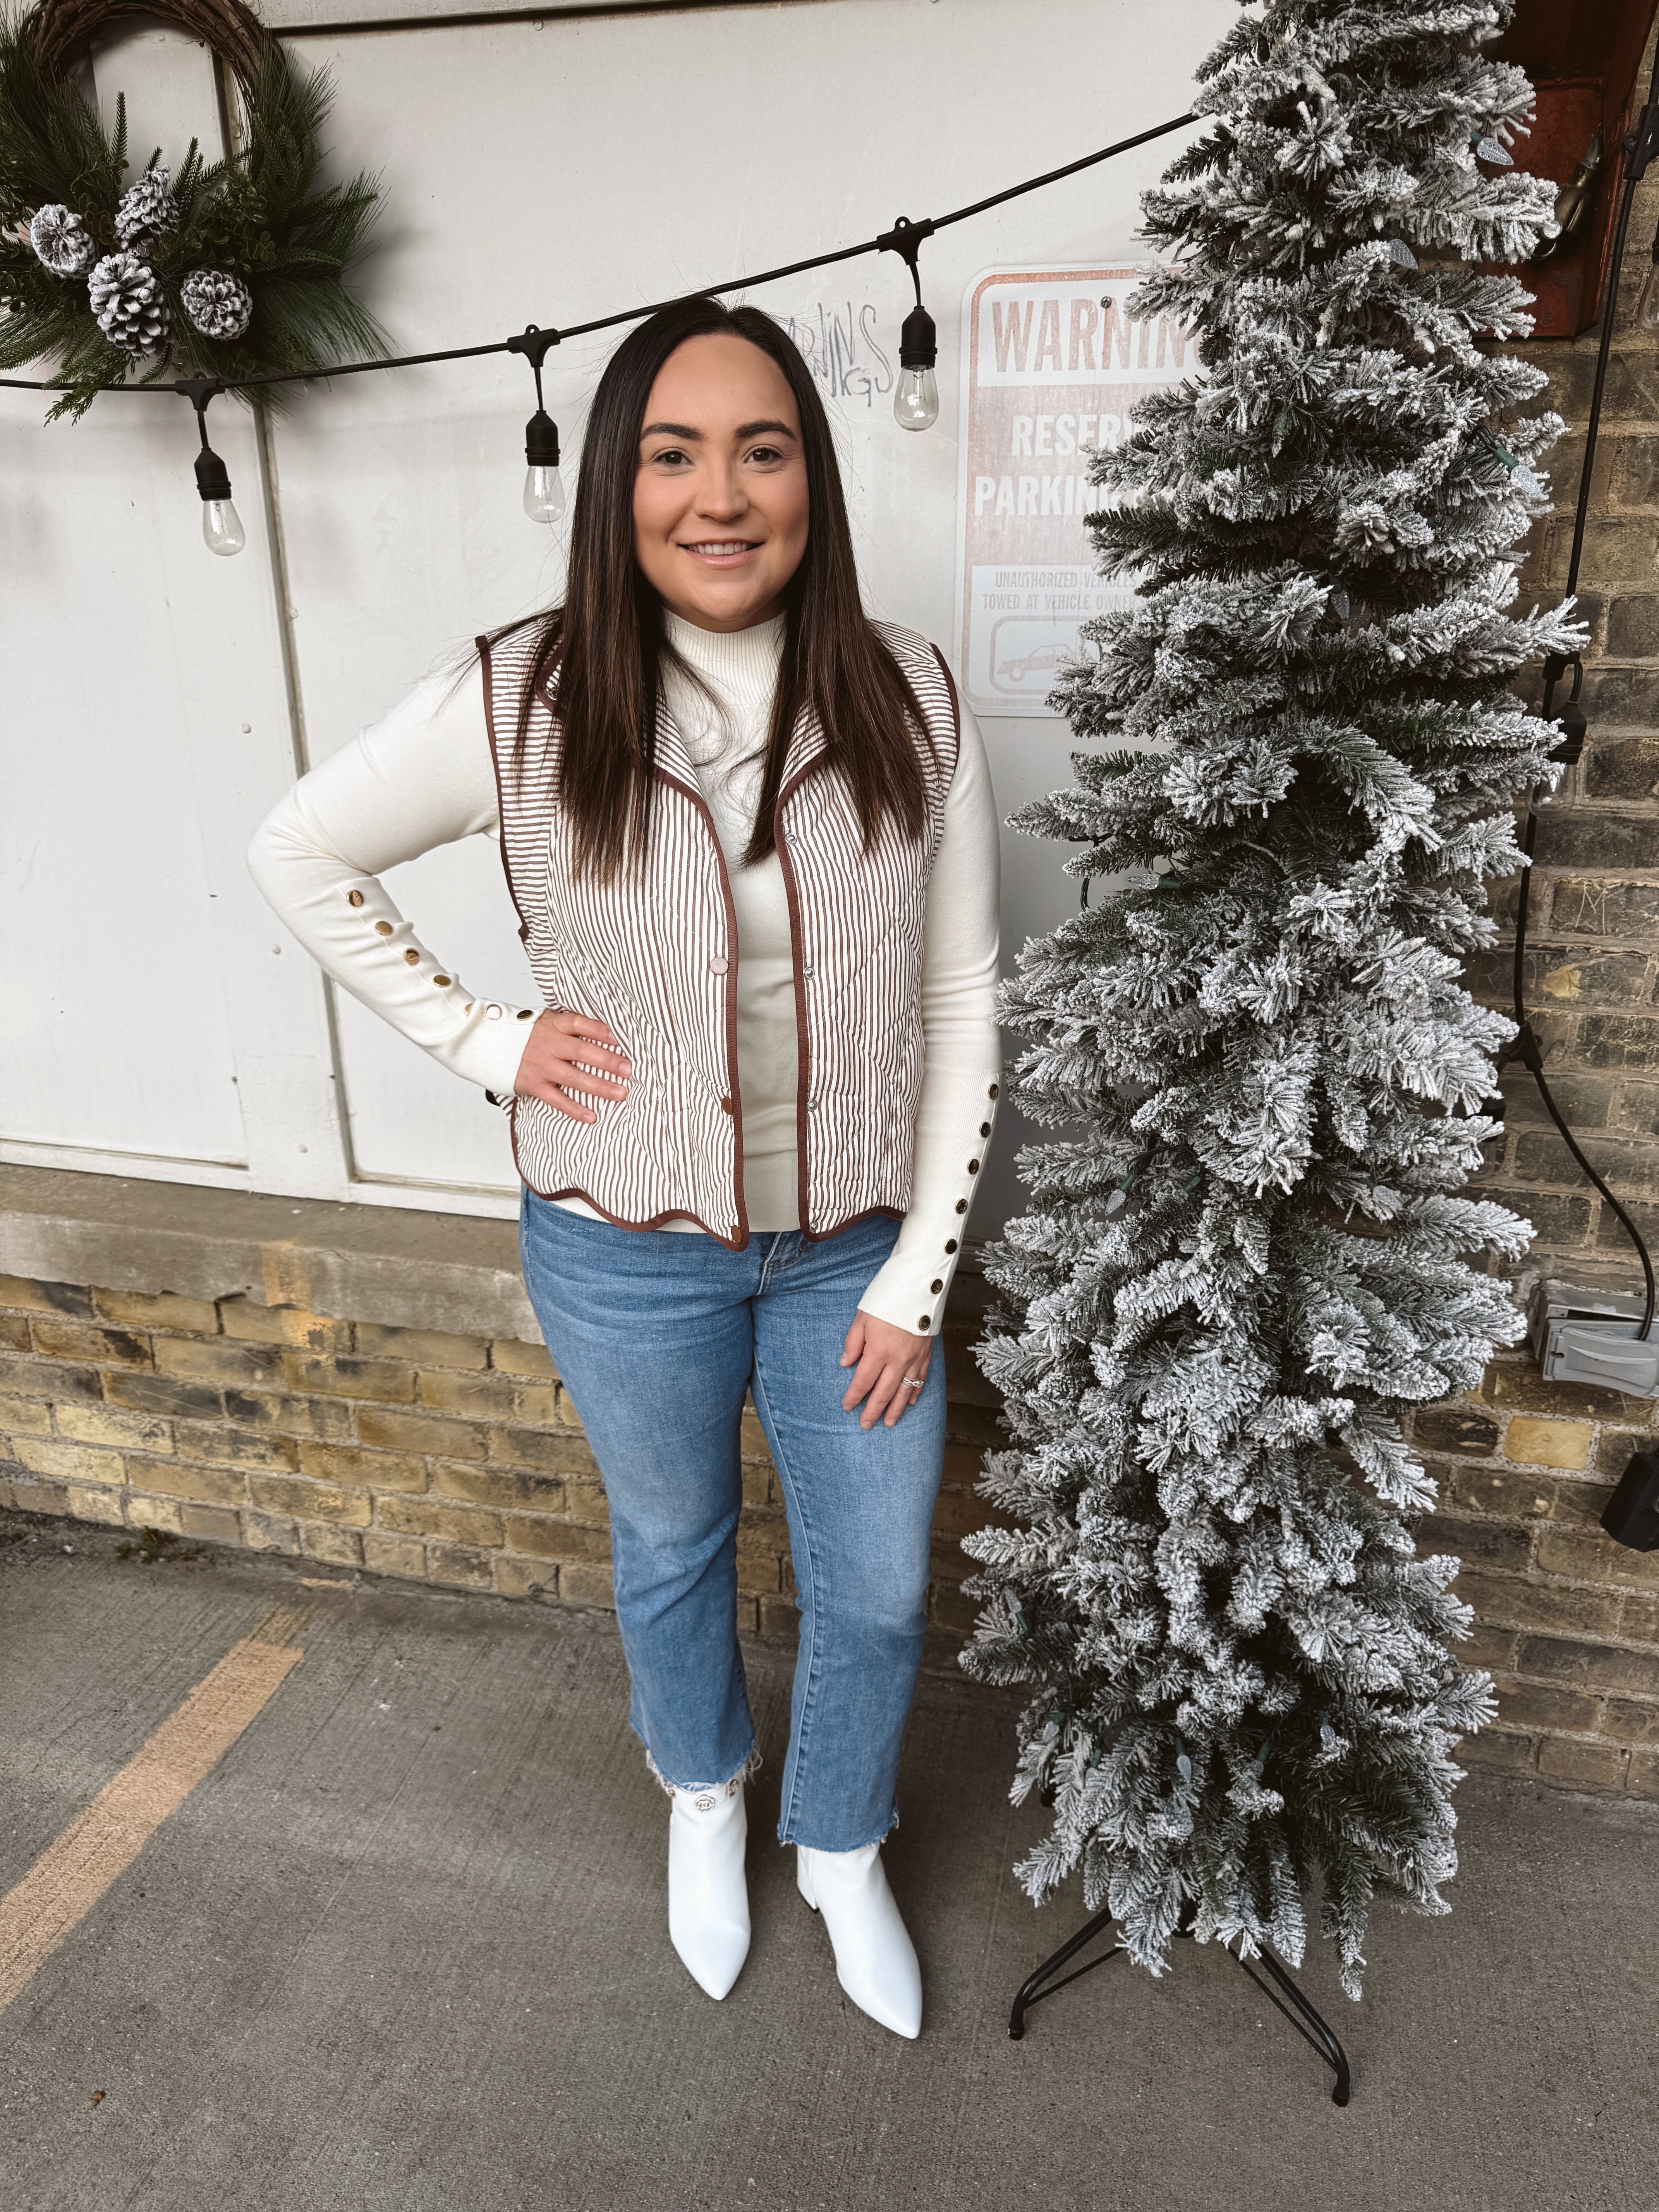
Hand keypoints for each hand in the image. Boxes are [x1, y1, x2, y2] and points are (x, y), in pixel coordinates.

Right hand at [512, 1008, 630, 1123]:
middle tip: (628, 1069)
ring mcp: (542, 1065)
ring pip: (573, 1077)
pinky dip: (574, 1109)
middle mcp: (549, 1044)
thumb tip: (611, 1031)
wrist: (493, 1045)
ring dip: (598, 1086)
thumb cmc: (531, 1034)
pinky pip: (556, 1099)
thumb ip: (574, 1026)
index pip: (580, 1023)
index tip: (621, 1039)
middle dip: (607, 1061)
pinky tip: (591, 1116)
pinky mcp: (535, 1084)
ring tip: (620, 1093)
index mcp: (555, 1025)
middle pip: (581, 1051)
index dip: (601, 1030)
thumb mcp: (550, 1021)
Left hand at [840, 1310, 932, 1429]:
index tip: (847, 1407)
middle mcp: (898, 1359)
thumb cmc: (887, 1298)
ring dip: (896, 1409)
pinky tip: (911, 1402)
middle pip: (884, 1392)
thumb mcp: (862, 1317)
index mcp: (879, 1350)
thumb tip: (845, 1363)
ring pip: (905, 1390)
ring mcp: (915, 1358)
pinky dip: (916, 1392)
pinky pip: (921, 1378)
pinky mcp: (926, 1353)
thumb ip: (853, 1342)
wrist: (918, 1285)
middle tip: (866, 1425)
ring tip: (889, 1423)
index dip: (855, 1396)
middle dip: (874, 1410)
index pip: (863, 1381)